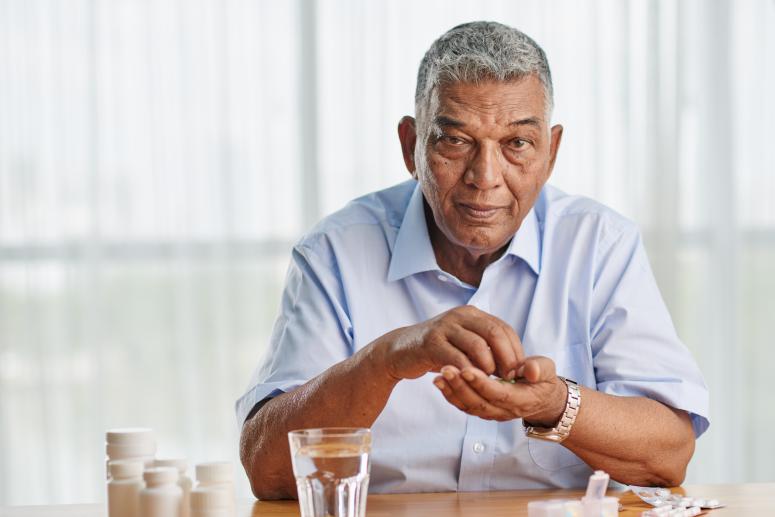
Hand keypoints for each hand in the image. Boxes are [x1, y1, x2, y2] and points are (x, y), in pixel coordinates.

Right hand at [381, 305, 523, 380]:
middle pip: (494, 332)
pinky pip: (456, 357)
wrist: (401, 350)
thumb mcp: (464, 343)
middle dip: (507, 358)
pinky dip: (468, 372)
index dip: (515, 350)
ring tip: (489, 380)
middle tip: (509, 378)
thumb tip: (516, 366)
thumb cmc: (439, 351)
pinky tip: (471, 382)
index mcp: (472, 314)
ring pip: (478, 345)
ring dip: (489, 366)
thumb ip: (486, 348)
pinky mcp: (431, 342)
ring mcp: (445, 327)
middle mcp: (460, 315)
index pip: (504, 328)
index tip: (519, 371)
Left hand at [432, 356, 567, 425]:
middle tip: (446, 369)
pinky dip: (450, 395)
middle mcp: (504, 410)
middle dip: (461, 386)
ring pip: (469, 406)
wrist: (541, 398)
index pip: (498, 393)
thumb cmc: (543, 380)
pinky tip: (439, 381)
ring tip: (438, 376)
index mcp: (521, 399)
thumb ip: (539, 369)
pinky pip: (464, 406)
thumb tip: (529, 369)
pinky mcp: (483, 410)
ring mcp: (492, 413)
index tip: (466, 368)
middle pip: (479, 402)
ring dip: (452, 391)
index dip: (481, 383)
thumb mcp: (547, 371)